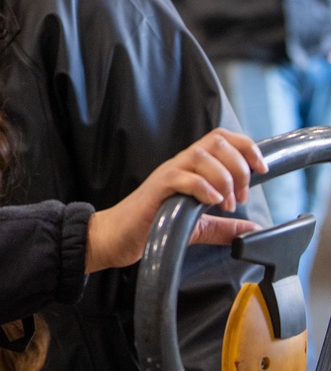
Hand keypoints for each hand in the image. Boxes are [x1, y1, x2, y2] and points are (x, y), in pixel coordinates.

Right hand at [85, 128, 267, 273]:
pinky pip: (182, 176)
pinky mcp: (156, 189)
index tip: (262, 170)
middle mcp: (179, 165)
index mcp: (190, 168)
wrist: (116, 237)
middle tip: (240, 196)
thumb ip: (224, 227)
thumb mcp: (196, 227)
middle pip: (217, 142)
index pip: (222, 140)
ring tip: (226, 204)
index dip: (247, 147)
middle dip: (239, 166)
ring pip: (201, 155)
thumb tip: (253, 229)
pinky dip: (203, 187)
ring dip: (223, 178)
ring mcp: (166, 174)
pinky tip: (212, 202)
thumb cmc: (151, 227)